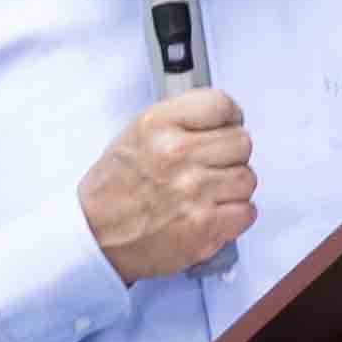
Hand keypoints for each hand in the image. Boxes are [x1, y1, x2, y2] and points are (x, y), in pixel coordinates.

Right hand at [80, 91, 256, 282]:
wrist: (94, 236)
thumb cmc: (112, 190)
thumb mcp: (135, 134)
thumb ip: (179, 121)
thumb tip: (223, 118)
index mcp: (157, 125)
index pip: (221, 105)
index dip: (229, 118)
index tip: (224, 127)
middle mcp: (175, 154)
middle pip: (242, 142)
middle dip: (229, 155)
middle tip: (210, 165)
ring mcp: (192, 192)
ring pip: (247, 178)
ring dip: (232, 187)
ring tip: (207, 192)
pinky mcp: (203, 227)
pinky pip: (246, 212)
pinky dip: (234, 215)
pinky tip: (211, 212)